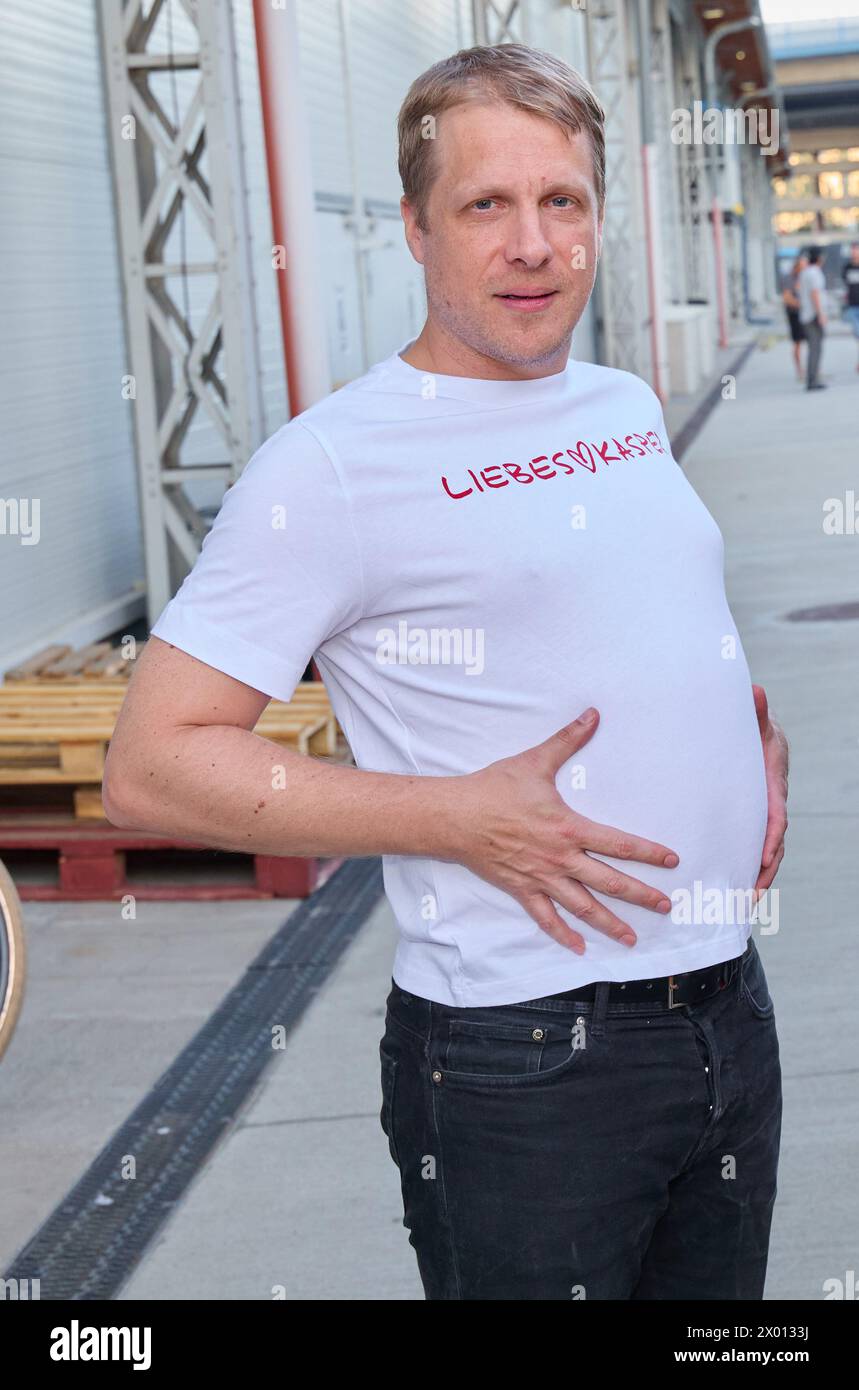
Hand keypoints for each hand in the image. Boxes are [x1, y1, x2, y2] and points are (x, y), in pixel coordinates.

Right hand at [455, 708, 679, 954]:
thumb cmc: (495, 789)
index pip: (618, 843)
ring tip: (632, 938)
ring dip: (609, 923)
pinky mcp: (522, 889)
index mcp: (568, 828)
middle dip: (640, 895)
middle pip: (609, 882)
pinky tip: (578, 947)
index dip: (647, 853)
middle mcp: (560, 858)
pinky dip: (562, 934)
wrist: (456, 817)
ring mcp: (541, 878)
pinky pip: (545, 917)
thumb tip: (592, 714)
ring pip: (583, 906)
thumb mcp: (535, 761)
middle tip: (666, 907)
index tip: (671, 861)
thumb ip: (567, 740)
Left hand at [752, 684, 788, 896]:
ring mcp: (762, 814)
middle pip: (774, 842)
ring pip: (765, 850)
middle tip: (753, 893)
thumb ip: (756, 710)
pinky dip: (747, 867)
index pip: (776, 815)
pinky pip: (752, 845)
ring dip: (758, 876)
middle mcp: (771, 803)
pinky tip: (735, 888)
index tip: (766, 855)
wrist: (756, 734)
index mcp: (773, 784)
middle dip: (766, 868)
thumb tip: (756, 690)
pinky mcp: (750, 819)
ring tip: (744, 902)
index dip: (772, 836)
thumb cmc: (754, 728)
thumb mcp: (756, 720)